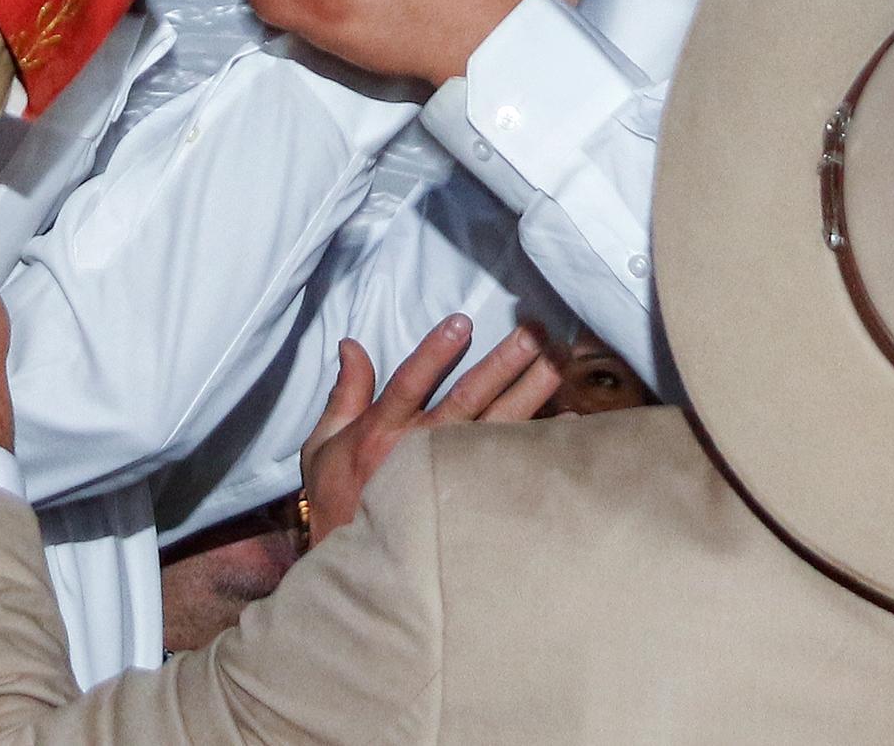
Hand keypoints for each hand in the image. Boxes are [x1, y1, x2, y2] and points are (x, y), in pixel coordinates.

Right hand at [297, 318, 556, 544]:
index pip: (410, 382)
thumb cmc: (338, 502)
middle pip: (469, 398)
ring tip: (559, 362)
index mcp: (382, 432)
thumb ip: (345, 393)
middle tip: (536, 334)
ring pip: (498, 425)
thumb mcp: (324, 446)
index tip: (462, 322)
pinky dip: (541, 443)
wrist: (360, 572)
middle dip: (504, 363)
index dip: (435, 353)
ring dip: (531, 391)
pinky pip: (513, 465)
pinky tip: (570, 421)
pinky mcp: (473, 498)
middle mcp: (421, 450)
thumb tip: (351, 344)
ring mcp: (451, 476)